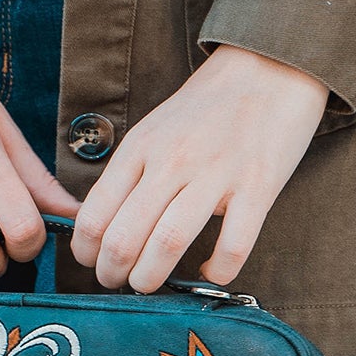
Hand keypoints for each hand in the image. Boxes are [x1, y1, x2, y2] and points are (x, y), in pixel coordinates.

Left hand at [70, 45, 328, 291]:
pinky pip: (233, 246)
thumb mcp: (154, 129)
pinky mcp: (258, 186)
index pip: (95, 215)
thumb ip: (130, 172)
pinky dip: (218, 271)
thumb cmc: (208, 107)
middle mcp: (172, 162)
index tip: (92, 264)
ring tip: (148, 286)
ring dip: (150, 278)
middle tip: (117, 284)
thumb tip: (101, 225)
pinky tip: (211, 272)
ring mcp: (216, 174)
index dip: (86, 252)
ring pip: (167, 245)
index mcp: (141, 148)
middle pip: (124, 238)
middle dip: (112, 274)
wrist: (269, 69)